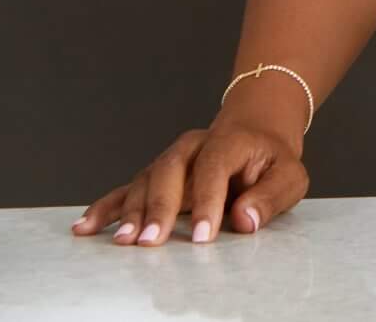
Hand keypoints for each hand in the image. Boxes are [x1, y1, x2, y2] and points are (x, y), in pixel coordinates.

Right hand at [71, 106, 307, 246]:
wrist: (255, 133)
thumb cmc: (271, 161)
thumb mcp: (289, 175)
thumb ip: (270, 196)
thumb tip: (245, 220)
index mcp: (229, 141)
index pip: (213, 168)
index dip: (207, 202)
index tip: (202, 237)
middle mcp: (193, 146)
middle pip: (170, 170)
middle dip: (159, 208)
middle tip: (151, 242)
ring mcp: (170, 159)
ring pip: (146, 180)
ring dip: (131, 212)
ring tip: (122, 242)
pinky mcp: (155, 176)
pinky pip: (126, 190)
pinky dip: (106, 208)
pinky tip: (85, 227)